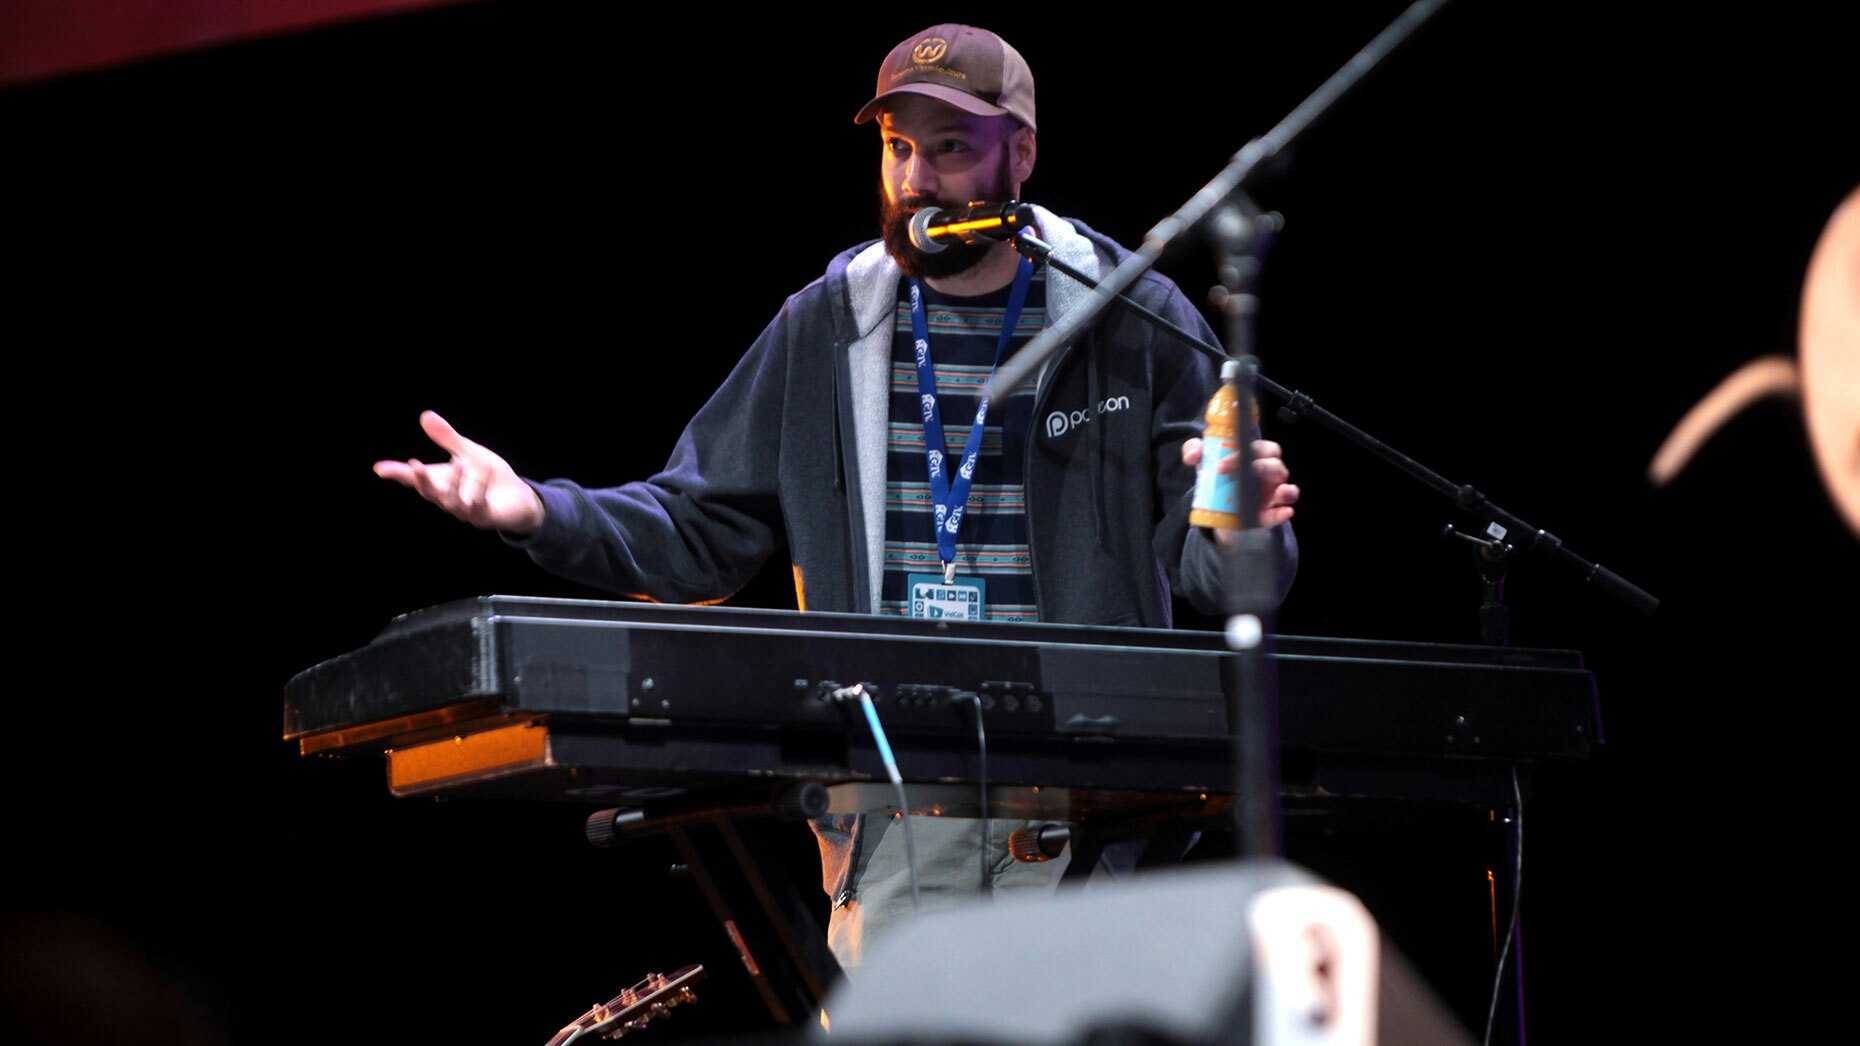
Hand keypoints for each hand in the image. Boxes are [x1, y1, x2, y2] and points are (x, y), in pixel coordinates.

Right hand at [373, 410, 545, 534]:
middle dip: (421, 480)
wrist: (517, 497)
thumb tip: (425, 416)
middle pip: (430, 494)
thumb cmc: (487, 476)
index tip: (380, 468)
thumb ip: (447, 438)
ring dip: (455, 483)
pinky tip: (486, 472)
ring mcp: (465, 512)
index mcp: (440, 483)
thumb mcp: (467, 452)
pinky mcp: (485, 518)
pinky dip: (481, 488)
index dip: (397, 474)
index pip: (415, 479)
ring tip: (460, 462)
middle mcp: (448, 500)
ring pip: (453, 503)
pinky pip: (480, 506)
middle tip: (412, 465)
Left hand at [1181, 438, 1299, 540]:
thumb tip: (1191, 455)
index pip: (1259, 449)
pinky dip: (1283, 513)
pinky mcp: (1269, 514)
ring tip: (1280, 492)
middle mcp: (1268, 473)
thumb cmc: (1218, 475)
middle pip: (1276, 465)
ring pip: (1287, 488)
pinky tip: (1285, 512)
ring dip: (1286, 490)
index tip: (1219, 466)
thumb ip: (1195, 451)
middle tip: (1243, 480)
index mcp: (1255, 456)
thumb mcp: (1204, 462)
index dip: (1243, 454)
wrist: (1218, 507)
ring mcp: (1272, 494)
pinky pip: (1281, 512)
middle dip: (1262, 468)